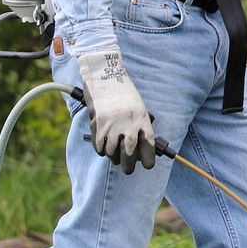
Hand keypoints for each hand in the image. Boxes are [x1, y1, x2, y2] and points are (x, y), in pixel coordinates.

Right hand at [75, 50, 156, 173]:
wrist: (105, 77)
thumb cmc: (124, 94)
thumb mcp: (138, 108)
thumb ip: (139, 127)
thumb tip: (139, 149)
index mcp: (142, 120)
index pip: (149, 146)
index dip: (149, 159)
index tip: (147, 166)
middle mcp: (129, 126)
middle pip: (130, 155)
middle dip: (129, 166)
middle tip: (128, 170)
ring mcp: (112, 127)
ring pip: (113, 153)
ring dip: (114, 157)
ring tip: (115, 156)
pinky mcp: (98, 127)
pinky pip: (99, 147)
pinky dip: (101, 150)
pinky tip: (103, 147)